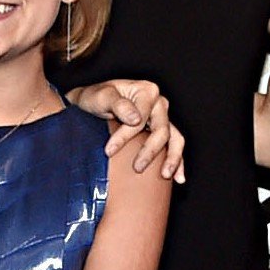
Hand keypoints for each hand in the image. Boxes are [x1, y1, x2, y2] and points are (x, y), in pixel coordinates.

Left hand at [66, 78, 186, 181]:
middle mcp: (159, 104)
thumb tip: (135, 119)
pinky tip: (178, 178)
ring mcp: (162, 118)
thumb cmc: (95, 98)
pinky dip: (177, 162)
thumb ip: (117, 104)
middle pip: (161, 130)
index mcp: (147, 91)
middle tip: (137, 168)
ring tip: (165, 175)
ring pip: (175, 139)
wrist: (92, 104)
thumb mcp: (100, 97)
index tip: (109, 151)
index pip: (140, 118)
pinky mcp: (160, 131)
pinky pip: (174, 146)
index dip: (125, 136)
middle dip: (150, 151)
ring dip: (172, 158)